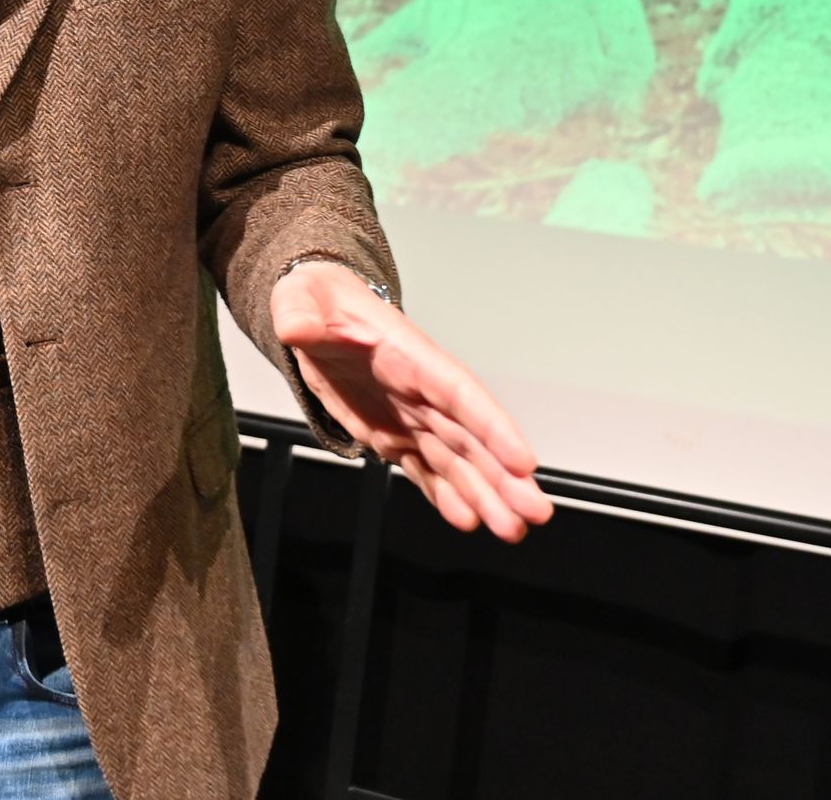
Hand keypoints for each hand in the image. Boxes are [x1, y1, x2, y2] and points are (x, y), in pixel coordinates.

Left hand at [271, 261, 553, 541]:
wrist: (315, 315)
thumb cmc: (317, 302)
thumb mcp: (301, 300)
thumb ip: (302, 316)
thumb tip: (294, 326)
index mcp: (410, 356)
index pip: (459, 393)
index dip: (493, 427)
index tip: (524, 461)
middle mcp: (421, 391)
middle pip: (470, 437)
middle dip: (503, 477)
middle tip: (536, 513)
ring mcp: (411, 416)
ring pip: (455, 461)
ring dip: (484, 495)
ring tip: (512, 531)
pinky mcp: (393, 435)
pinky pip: (424, 469)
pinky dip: (444, 495)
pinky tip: (468, 520)